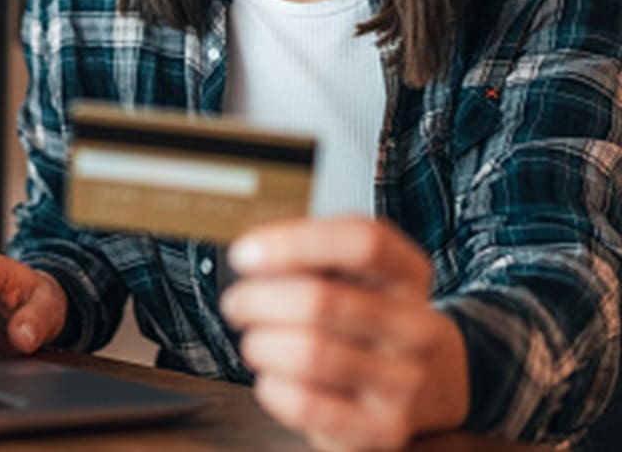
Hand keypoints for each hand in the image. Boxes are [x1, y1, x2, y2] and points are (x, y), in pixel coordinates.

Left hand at [220, 217, 469, 450]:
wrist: (434, 385)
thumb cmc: (372, 322)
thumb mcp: (361, 278)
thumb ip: (313, 260)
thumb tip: (251, 258)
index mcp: (409, 276)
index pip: (361, 243)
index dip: (294, 243)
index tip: (245, 254)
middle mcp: (416, 327)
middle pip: (320, 301)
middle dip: (256, 300)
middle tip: (237, 303)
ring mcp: (404, 382)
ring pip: (308, 353)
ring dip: (260, 344)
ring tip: (257, 342)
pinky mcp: (382, 429)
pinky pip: (305, 404)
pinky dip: (271, 388)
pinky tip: (273, 379)